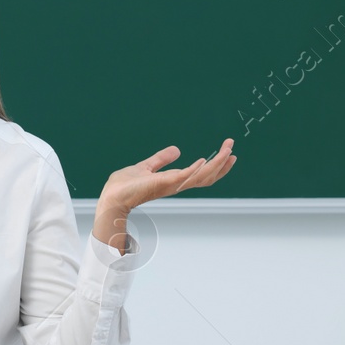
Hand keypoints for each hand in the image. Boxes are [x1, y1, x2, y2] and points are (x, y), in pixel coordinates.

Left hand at [93, 139, 238, 247]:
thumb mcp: (146, 166)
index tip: (227, 153)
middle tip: (233, 149)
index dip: (216, 166)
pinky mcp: (164, 183)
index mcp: (173, 180)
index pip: (201, 175)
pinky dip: (197, 169)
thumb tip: (176, 150)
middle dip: (222, 164)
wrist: (112, 195)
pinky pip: (186, 176)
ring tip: (228, 150)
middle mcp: (176, 184)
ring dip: (216, 164)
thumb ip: (161, 159)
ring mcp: (171, 185)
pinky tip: (205, 160)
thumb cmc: (125, 185)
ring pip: (201, 176)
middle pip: (207, 177)